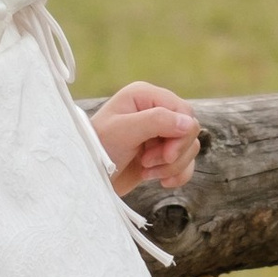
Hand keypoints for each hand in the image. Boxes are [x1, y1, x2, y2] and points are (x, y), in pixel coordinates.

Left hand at [89, 81, 199, 196]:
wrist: (87, 178)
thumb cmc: (98, 150)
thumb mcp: (124, 131)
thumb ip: (157, 121)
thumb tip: (190, 123)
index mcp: (145, 96)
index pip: (183, 112)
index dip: (181, 135)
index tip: (165, 155)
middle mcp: (155, 110)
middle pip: (189, 130)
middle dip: (174, 152)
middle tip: (148, 163)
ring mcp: (159, 133)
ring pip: (189, 148)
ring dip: (172, 166)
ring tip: (146, 171)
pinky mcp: (161, 154)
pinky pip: (186, 162)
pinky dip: (177, 174)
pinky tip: (159, 180)